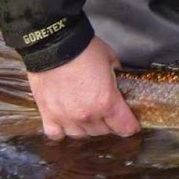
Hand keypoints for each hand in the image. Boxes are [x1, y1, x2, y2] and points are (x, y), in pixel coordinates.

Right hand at [25, 36, 140, 139]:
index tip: (131, 123)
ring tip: (86, 113)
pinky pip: (56, 134)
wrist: (54, 43)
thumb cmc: (83, 49)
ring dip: (86, 126)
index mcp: (106, 102)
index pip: (125, 128)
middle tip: (106, 111)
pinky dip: (62, 130)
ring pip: (81, 134)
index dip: (131, 125)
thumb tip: (118, 85)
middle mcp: (87, 115)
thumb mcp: (111, 61)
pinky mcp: (47, 114)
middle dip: (108, 123)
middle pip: (103, 131)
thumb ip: (116, 78)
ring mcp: (65, 117)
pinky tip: (66, 120)